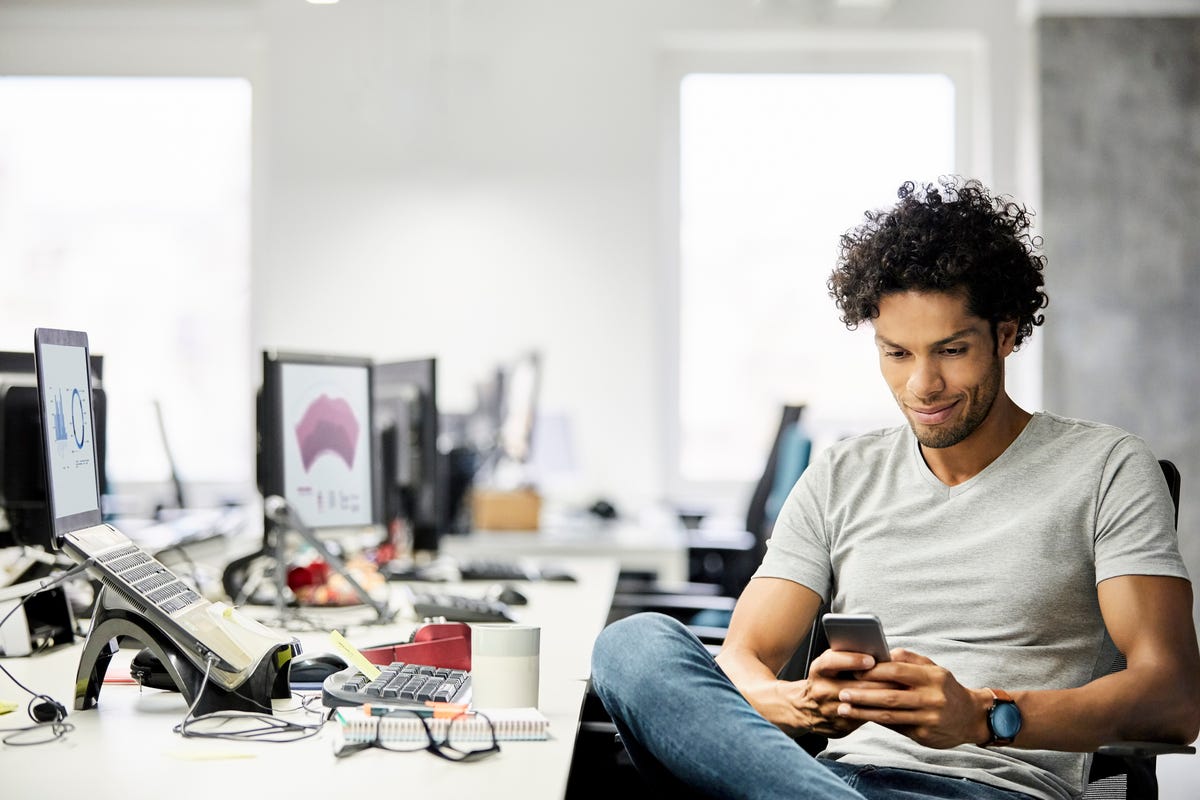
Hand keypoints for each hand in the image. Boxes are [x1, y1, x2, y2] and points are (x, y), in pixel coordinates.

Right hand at [792, 648, 903, 737]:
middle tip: (901, 677)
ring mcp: (830, 711)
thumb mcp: (827, 664)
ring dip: (884, 698)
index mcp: (818, 670)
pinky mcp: (840, 727)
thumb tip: (873, 648)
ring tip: (902, 691)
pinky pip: (864, 718)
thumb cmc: (824, 679)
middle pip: (855, 686)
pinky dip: (880, 711)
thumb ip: (844, 656)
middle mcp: (821, 691)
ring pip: (863, 705)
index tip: (871, 659)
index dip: (852, 660)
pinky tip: (893, 707)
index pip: (833, 662)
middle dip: (880, 681)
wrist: (803, 708)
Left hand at [832, 649, 989, 748]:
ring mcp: (928, 718)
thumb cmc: (945, 688)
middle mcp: (931, 698)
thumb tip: (881, 653)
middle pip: (890, 696)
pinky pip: (895, 727)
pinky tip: (861, 717)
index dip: (873, 671)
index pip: (897, 671)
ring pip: (889, 715)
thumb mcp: (933, 668)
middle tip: (841, 692)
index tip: (853, 670)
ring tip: (843, 708)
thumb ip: (908, 659)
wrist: (971, 717)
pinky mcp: (924, 735)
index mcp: (932, 677)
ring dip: (863, 711)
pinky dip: (877, 721)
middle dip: (862, 694)